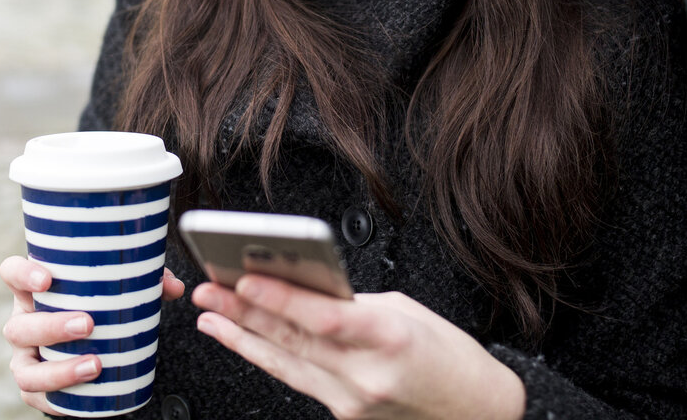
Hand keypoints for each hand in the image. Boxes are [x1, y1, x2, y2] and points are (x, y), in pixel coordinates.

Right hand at [0, 255, 185, 415]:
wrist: (94, 344)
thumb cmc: (100, 306)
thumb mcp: (118, 290)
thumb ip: (145, 282)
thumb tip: (173, 287)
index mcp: (34, 291)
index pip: (12, 274)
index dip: (22, 274)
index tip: (47, 279)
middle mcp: (24, 324)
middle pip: (20, 327)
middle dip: (51, 327)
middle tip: (88, 324)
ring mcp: (26, 358)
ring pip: (25, 369)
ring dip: (58, 370)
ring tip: (95, 365)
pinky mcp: (36, 387)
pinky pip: (37, 397)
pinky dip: (58, 397)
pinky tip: (86, 390)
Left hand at [191, 275, 524, 419]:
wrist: (478, 412)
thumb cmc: (449, 356)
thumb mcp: (405, 311)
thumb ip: (353, 301)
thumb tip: (304, 286)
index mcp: (390, 337)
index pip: (324, 316)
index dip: (281, 299)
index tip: (245, 279)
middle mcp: (368, 374)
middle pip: (294, 339)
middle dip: (243, 312)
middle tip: (208, 289)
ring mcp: (353, 400)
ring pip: (285, 363)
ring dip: (242, 336)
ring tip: (209, 314)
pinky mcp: (345, 413)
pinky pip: (297, 378)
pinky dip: (266, 356)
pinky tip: (241, 339)